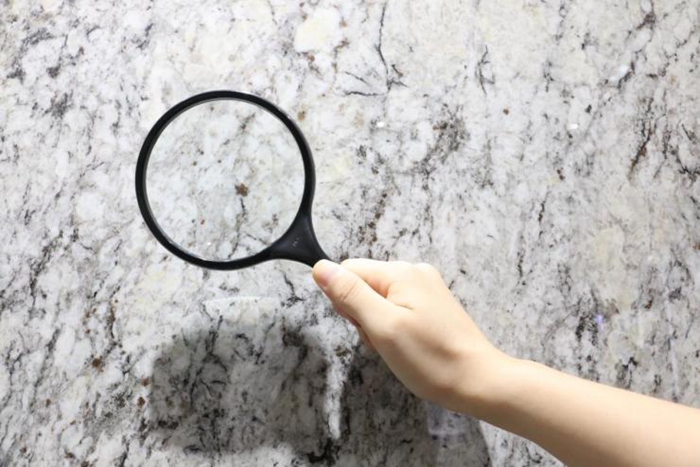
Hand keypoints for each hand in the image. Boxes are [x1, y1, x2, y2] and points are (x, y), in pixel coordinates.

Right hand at [312, 259, 512, 413]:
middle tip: (385, 341)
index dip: (346, 302)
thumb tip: (320, 267)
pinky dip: (394, 329)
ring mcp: (425, 288)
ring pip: (378, 301)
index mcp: (400, 272)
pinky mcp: (432, 305)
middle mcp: (413, 272)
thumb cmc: (431, 359)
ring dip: (378, 327)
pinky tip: (408, 347)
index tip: (366, 326)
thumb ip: (350, 295)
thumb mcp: (382, 327)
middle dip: (363, 317)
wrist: (478, 381)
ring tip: (398, 348)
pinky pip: (397, 310)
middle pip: (363, 286)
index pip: (348, 271)